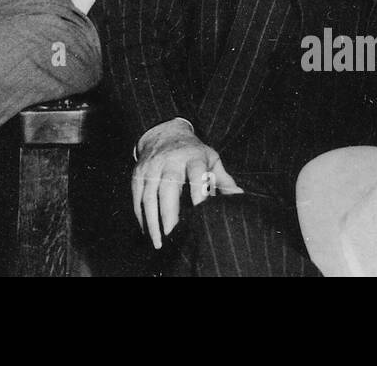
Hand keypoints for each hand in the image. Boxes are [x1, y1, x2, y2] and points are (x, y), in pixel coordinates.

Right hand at [132, 119, 241, 248]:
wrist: (164, 134)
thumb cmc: (193, 153)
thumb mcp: (211, 159)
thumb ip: (224, 180)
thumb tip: (240, 197)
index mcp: (193, 157)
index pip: (196, 174)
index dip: (198, 193)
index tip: (200, 214)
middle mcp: (170, 160)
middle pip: (168, 186)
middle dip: (169, 212)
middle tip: (173, 235)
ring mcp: (152, 166)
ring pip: (148, 195)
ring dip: (152, 221)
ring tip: (159, 243)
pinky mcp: (138, 173)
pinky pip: (137, 197)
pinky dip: (141, 216)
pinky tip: (148, 232)